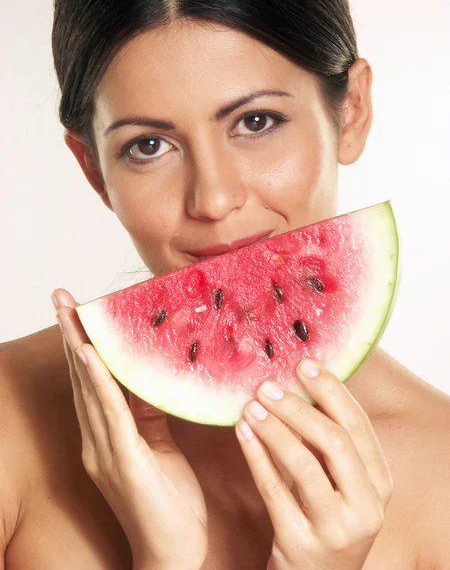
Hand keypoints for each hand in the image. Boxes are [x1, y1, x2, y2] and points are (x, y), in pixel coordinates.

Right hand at [52, 288, 207, 569]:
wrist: (174, 555)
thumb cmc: (170, 504)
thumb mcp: (161, 448)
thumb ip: (152, 414)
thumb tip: (154, 377)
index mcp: (108, 437)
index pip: (94, 382)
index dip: (84, 345)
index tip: (79, 311)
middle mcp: (98, 441)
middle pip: (83, 379)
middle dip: (72, 335)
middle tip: (63, 297)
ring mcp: (105, 452)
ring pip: (89, 390)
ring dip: (78, 347)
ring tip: (70, 311)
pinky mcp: (123, 461)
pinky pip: (109, 414)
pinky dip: (97, 382)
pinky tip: (88, 355)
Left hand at [235, 358, 393, 569]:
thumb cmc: (326, 516)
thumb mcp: (341, 481)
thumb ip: (329, 441)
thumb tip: (301, 382)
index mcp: (380, 482)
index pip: (358, 425)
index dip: (331, 390)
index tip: (304, 363)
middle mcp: (366, 506)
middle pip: (334, 442)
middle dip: (299, 407)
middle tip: (268, 384)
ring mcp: (336, 529)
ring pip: (305, 466)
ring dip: (275, 429)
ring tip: (251, 404)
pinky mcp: (301, 545)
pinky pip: (275, 491)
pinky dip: (256, 456)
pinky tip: (242, 431)